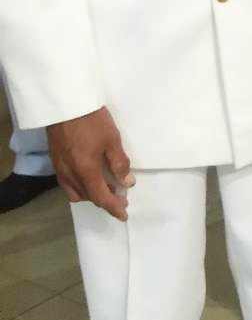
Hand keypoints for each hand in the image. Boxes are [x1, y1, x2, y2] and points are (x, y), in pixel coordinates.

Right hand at [46, 107, 133, 221]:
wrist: (65, 104)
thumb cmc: (92, 121)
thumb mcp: (112, 140)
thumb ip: (119, 163)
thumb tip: (127, 183)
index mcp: (85, 172)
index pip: (101, 198)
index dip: (113, 208)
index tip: (124, 215)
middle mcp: (70, 175)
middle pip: (88, 197)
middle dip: (105, 200)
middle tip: (120, 198)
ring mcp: (60, 169)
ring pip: (76, 192)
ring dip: (92, 194)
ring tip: (107, 187)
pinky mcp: (55, 161)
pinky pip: (68, 183)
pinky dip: (80, 186)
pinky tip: (90, 177)